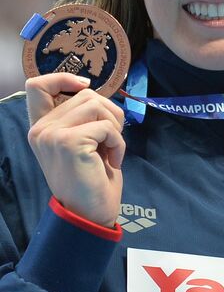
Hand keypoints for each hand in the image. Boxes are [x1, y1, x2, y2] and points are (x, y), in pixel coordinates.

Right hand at [25, 73, 125, 223]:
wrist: (90, 214)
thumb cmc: (92, 179)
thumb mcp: (83, 142)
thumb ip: (80, 117)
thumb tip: (91, 90)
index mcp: (41, 127)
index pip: (37, 85)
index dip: (63, 77)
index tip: (86, 85)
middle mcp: (41, 129)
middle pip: (86, 94)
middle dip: (111, 113)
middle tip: (111, 140)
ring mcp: (52, 135)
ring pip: (98, 105)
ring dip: (116, 127)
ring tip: (111, 151)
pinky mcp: (68, 142)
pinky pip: (107, 127)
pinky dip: (119, 142)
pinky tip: (113, 161)